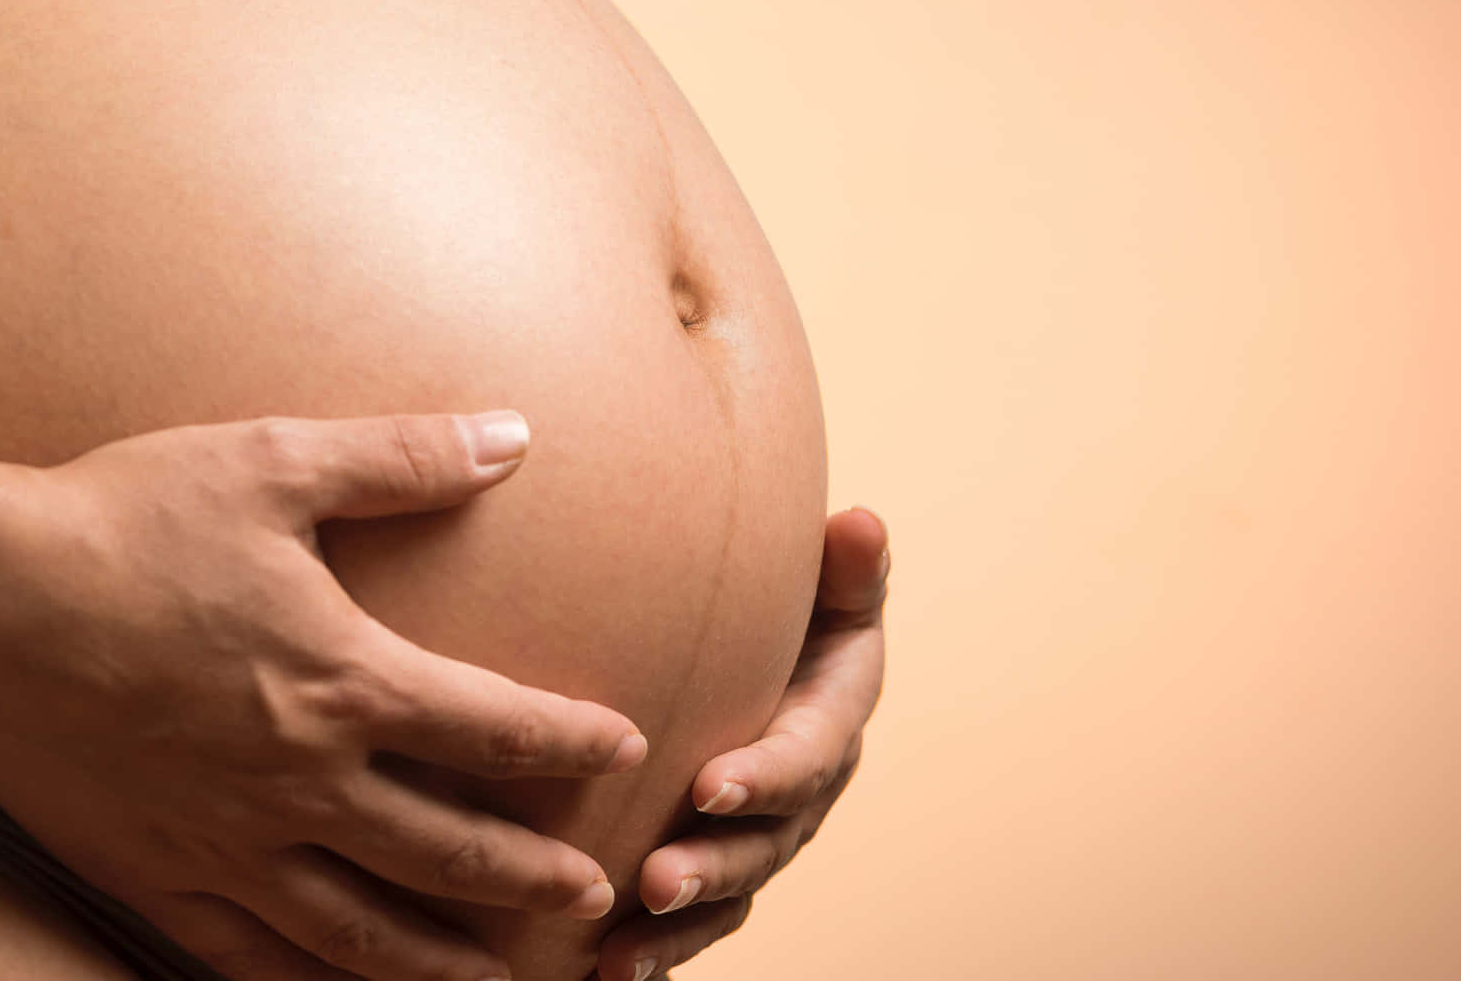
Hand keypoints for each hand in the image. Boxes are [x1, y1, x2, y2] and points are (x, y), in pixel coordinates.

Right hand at [0, 410, 644, 980]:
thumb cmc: (123, 520)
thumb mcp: (274, 464)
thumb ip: (404, 458)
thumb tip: (514, 435)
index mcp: (339, 681)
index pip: (491, 728)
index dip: (568, 741)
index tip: (623, 748)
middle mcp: (295, 781)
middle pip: (446, 851)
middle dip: (530, 878)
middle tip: (597, 899)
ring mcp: (221, 841)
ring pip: (355, 929)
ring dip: (436, 961)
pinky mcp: (149, 871)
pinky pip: (241, 953)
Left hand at [594, 507, 889, 980]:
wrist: (757, 648)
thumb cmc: (794, 608)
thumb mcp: (831, 588)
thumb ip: (847, 569)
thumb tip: (860, 524)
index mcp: (831, 719)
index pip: (806, 753)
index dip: (766, 775)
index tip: (710, 784)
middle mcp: (802, 791)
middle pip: (765, 842)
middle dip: (713, 865)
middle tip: (657, 879)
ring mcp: (761, 837)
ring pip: (728, 893)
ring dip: (678, 925)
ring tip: (620, 948)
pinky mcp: (718, 865)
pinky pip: (693, 922)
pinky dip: (654, 954)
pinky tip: (600, 975)